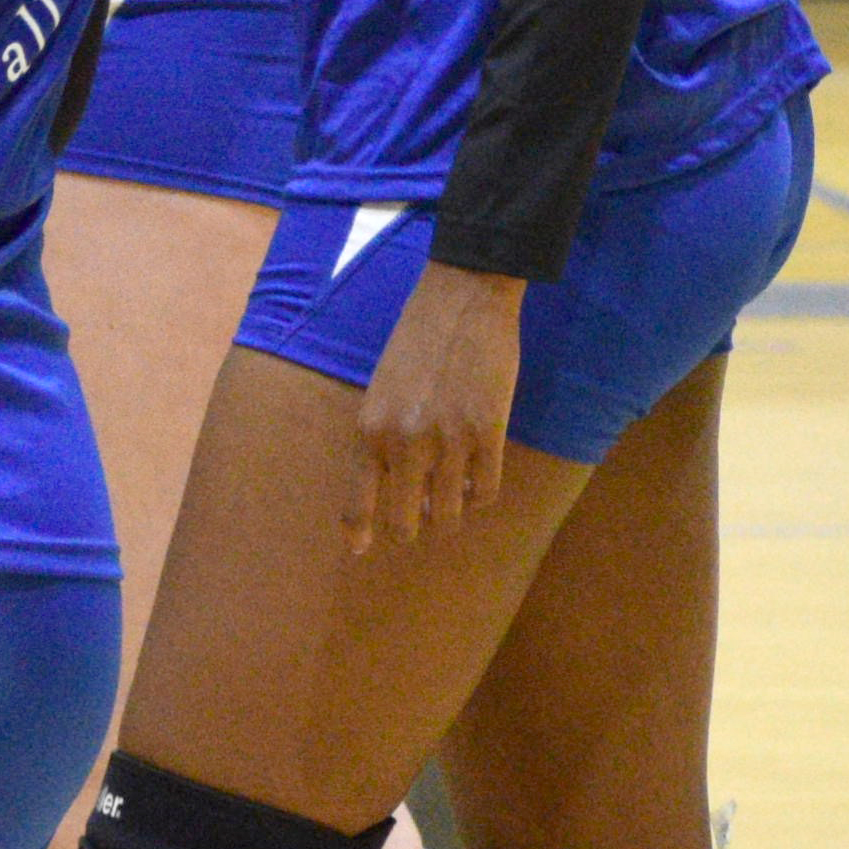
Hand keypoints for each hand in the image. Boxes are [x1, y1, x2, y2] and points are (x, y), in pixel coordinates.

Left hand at [349, 266, 526, 553]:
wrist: (460, 298)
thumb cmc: (417, 342)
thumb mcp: (381, 390)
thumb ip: (383, 438)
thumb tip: (398, 491)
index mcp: (369, 429)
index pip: (359, 500)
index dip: (360, 532)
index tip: (360, 551)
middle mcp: (404, 441)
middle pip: (407, 522)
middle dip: (415, 528)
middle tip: (425, 518)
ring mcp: (448, 439)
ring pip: (451, 513)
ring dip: (452, 515)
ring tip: (454, 501)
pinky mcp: (488, 431)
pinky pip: (486, 491)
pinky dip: (481, 497)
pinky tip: (477, 484)